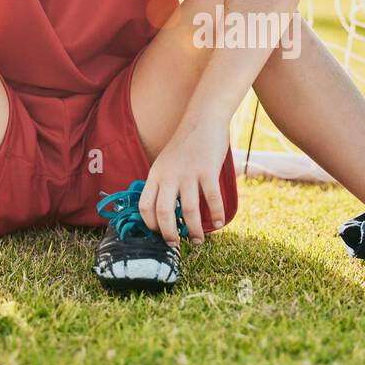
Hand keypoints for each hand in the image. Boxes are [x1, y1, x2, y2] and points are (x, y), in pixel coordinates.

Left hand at [138, 121, 229, 245]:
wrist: (203, 120)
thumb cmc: (186, 145)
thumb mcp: (165, 162)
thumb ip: (164, 183)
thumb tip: (167, 212)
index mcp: (155, 175)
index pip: (145, 206)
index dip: (150, 224)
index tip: (159, 233)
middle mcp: (169, 176)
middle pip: (163, 213)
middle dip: (169, 234)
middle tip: (175, 244)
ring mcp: (189, 173)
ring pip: (188, 210)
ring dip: (194, 230)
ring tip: (198, 240)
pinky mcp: (208, 171)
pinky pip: (212, 199)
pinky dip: (216, 214)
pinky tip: (218, 223)